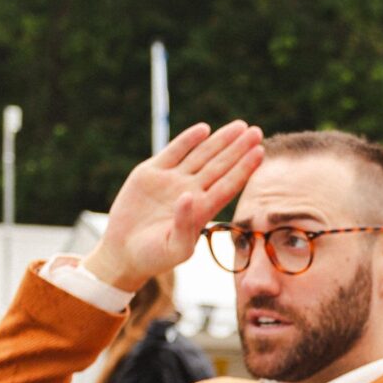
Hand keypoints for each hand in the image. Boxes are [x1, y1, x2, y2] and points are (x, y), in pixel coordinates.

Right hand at [83, 121, 264, 290]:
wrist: (123, 253)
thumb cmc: (153, 257)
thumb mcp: (174, 249)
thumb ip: (185, 225)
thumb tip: (188, 196)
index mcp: (202, 210)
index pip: (228, 184)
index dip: (244, 168)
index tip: (260, 152)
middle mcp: (191, 191)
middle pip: (220, 165)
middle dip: (238, 148)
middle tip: (257, 131)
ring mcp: (172, 180)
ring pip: (201, 155)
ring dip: (220, 140)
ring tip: (240, 126)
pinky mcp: (151, 173)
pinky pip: (173, 151)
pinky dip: (188, 140)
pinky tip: (204, 129)